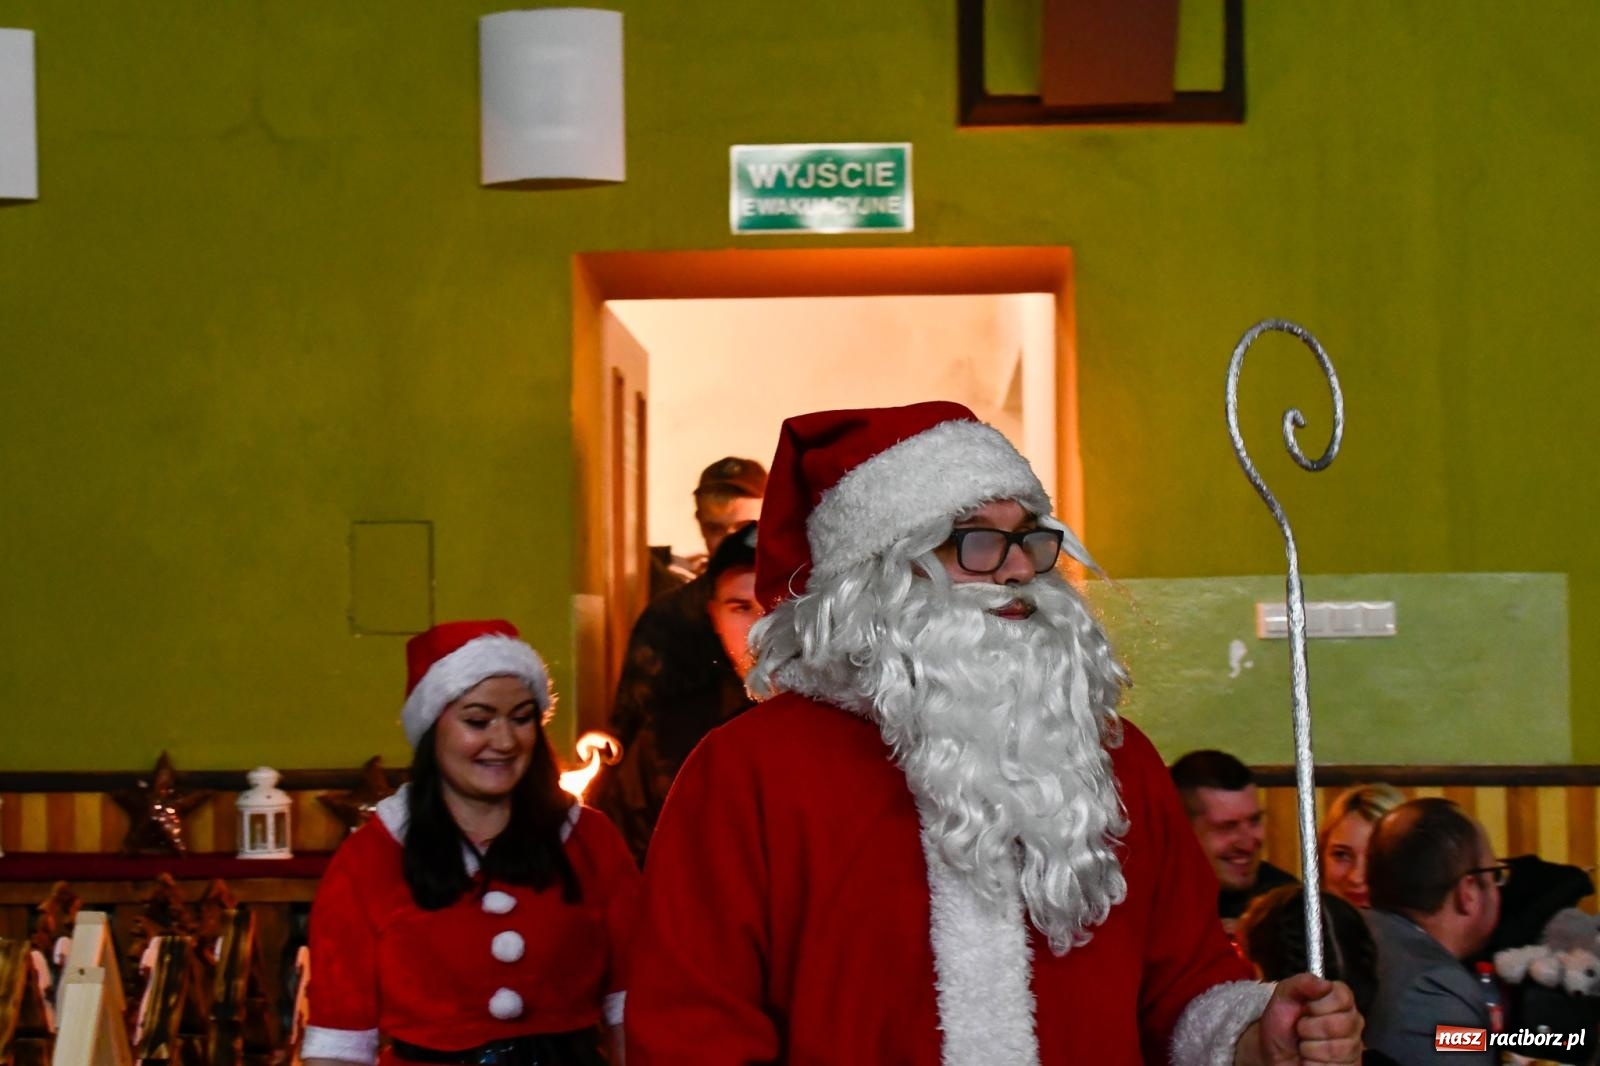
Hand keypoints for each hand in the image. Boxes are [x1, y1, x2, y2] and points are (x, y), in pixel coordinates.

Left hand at [1236, 974, 1362, 1065]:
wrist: (1273, 1053)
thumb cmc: (1281, 1025)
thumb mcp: (1283, 997)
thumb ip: (1300, 983)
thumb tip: (1322, 982)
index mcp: (1338, 1000)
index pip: (1342, 997)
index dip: (1319, 1005)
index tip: (1306, 1009)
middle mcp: (1351, 1022)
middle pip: (1341, 1024)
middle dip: (1311, 1029)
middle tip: (1301, 1030)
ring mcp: (1353, 1047)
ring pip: (1337, 1049)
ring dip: (1310, 1049)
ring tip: (1304, 1046)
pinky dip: (1314, 1065)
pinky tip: (1310, 1060)